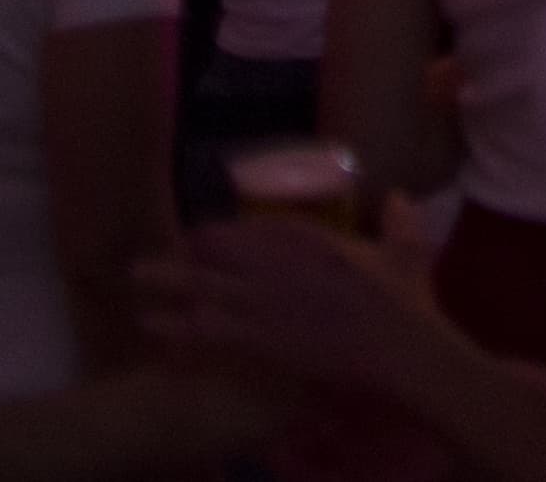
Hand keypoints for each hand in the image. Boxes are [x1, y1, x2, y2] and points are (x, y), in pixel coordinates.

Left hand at [139, 218, 448, 405]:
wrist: (399, 348)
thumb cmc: (406, 299)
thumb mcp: (407, 251)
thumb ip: (399, 221)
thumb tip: (397, 197)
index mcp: (312, 239)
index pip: (255, 228)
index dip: (226, 232)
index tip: (206, 236)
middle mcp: (280, 266)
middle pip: (219, 253)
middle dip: (187, 253)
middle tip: (161, 256)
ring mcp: (268, 304)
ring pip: (206, 290)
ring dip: (171, 287)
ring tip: (139, 286)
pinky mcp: (263, 341)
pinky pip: (212, 332)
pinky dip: (182, 329)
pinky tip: (155, 329)